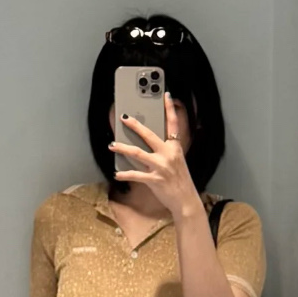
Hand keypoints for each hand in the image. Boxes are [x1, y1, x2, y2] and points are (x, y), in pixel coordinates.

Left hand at [108, 92, 198, 218]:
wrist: (185, 200)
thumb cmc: (180, 181)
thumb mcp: (177, 162)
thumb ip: (165, 152)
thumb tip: (148, 146)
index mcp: (175, 148)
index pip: (173, 124)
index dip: (170, 109)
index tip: (166, 96)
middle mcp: (168, 154)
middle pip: (149, 135)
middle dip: (135, 125)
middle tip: (124, 118)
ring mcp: (161, 167)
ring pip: (138, 153)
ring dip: (123, 148)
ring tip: (112, 145)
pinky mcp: (154, 180)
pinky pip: (135, 175)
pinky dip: (124, 174)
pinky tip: (116, 174)